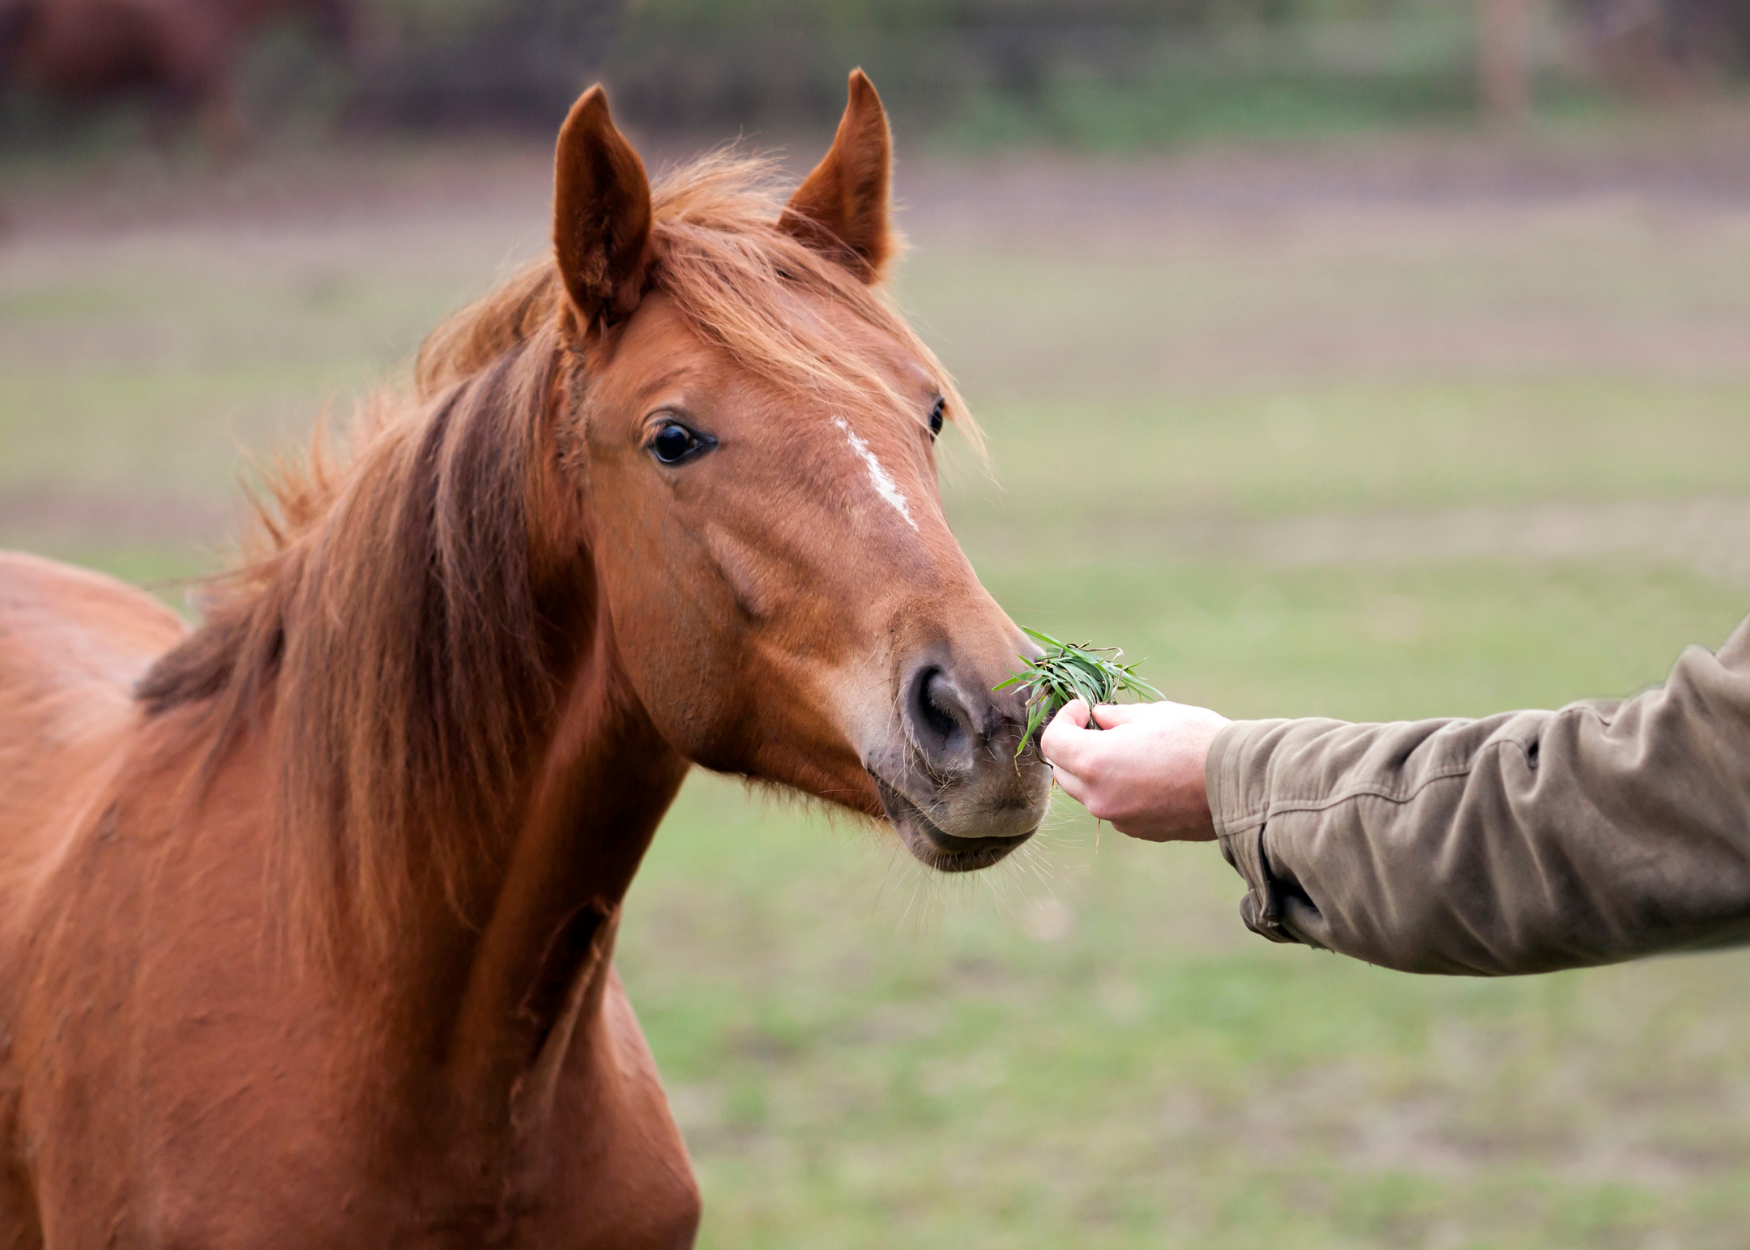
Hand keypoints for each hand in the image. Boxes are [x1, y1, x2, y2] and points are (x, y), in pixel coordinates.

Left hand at [1039, 699, 1230, 841]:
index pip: (1053, 742)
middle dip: (1074, 745)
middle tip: (1097, 724)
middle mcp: (1098, 797)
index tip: (1084, 707)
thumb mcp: (1153, 715)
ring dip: (1095, 769)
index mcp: (1095, 762)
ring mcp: (1118, 818)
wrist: (1238, 785)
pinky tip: (1145, 772)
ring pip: (1088, 791)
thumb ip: (1116, 716)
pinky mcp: (1139, 831)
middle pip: (1064, 770)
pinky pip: (1113, 806)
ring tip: (1125, 748)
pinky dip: (1116, 788)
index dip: (1063, 718)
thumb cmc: (1196, 741)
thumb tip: (1098, 717)